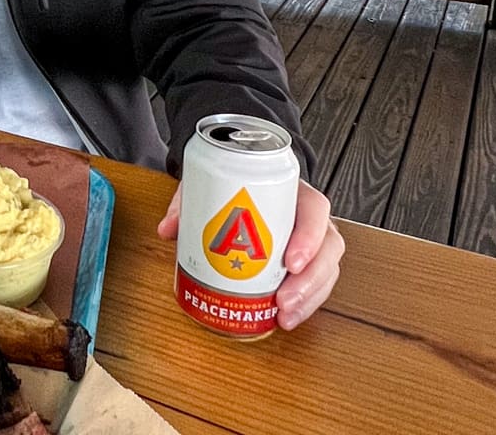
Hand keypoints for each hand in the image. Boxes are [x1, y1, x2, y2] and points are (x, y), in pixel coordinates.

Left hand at [157, 178, 344, 329]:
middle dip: (310, 280)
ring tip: (285, 316)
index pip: (314, 208)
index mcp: (291, 189)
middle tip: (283, 301)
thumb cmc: (233, 182)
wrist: (240, 180)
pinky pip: (317, 282)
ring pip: (326, 269)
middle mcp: (308, 214)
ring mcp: (312, 238)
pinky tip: (286, 317)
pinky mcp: (307, 258)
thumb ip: (189, 202)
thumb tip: (167, 229)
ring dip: (309, 297)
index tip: (290, 261)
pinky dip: (305, 302)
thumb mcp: (210, 181)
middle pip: (328, 247)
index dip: (309, 236)